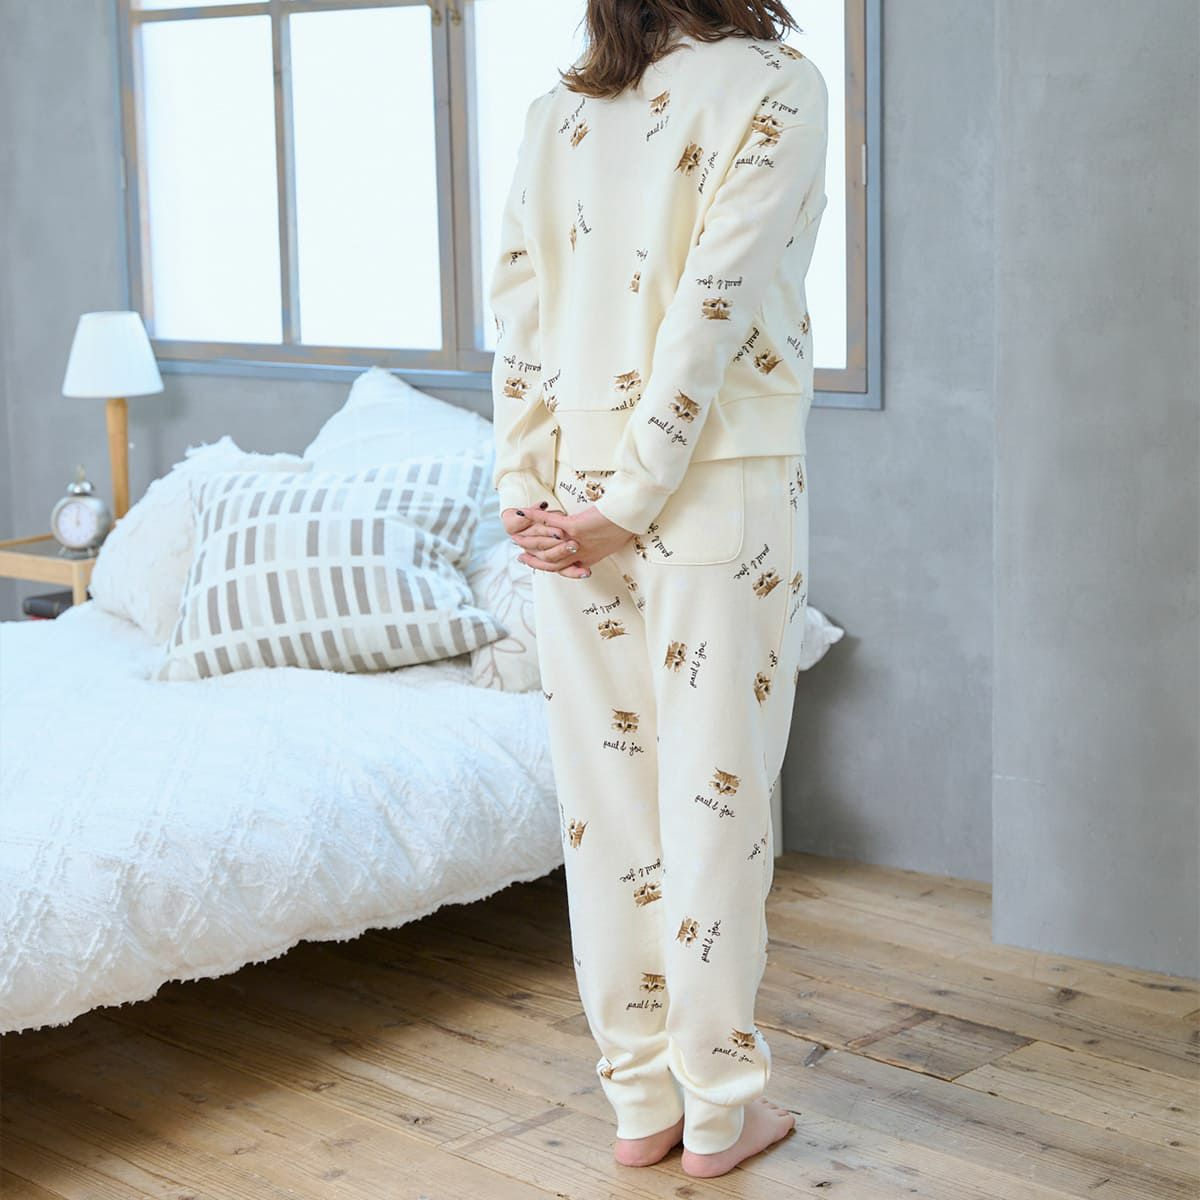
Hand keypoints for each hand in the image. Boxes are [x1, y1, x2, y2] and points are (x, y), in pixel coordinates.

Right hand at [515, 505, 633, 577]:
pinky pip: (550, 526)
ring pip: (546, 548)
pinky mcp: (576, 528)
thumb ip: (593, 542)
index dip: (544, 566)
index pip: (561, 568)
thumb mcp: (608, 538)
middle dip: (532, 560)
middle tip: (520, 555)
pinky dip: (535, 519)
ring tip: (517, 536)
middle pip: (549, 563)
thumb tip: (582, 539)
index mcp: (588, 558)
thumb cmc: (624, 525)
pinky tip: (524, 514)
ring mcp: (576, 541)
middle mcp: (581, 553)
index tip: (530, 561)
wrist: (632, 516)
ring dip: (529, 540)